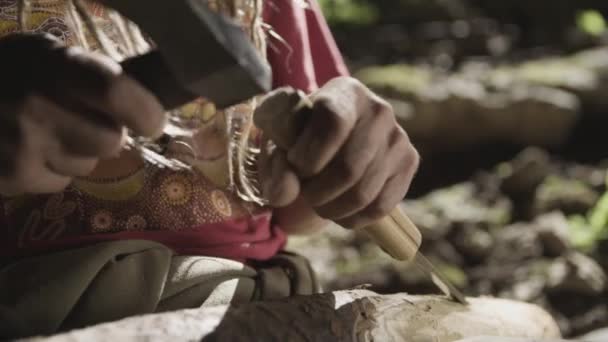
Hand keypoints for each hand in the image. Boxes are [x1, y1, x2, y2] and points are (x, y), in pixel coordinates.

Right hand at [0, 33, 164, 195]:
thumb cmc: (10, 72)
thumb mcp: (49, 55)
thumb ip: (96, 74)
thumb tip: (150, 99)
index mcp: (55, 67)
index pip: (117, 95)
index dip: (145, 112)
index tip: (151, 122)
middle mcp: (37, 107)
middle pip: (110, 142)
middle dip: (104, 135)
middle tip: (81, 121)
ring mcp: (21, 146)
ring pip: (86, 165)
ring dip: (76, 154)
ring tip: (45, 133)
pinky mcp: (11, 177)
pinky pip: (59, 182)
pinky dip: (50, 170)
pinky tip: (27, 150)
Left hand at [257, 77, 419, 228]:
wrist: (327, 146)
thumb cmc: (299, 142)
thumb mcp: (279, 149)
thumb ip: (275, 169)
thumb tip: (285, 192)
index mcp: (345, 92)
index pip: (333, 123)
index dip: (310, 155)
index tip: (296, 165)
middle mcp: (379, 110)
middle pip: (349, 168)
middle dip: (318, 192)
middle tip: (305, 192)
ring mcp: (398, 137)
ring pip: (363, 193)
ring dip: (332, 208)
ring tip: (319, 200)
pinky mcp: (409, 163)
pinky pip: (381, 206)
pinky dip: (353, 218)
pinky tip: (339, 209)